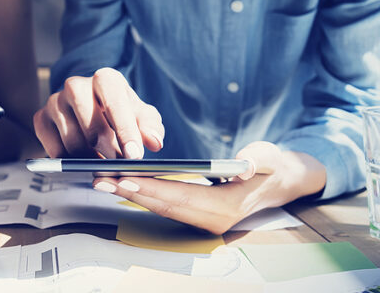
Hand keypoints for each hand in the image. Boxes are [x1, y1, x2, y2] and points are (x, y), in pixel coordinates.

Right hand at [33, 68, 163, 158]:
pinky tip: (82, 160)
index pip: (114, 101)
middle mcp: (76, 85)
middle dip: (109, 151)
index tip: (135, 155)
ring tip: (103, 164)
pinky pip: (54, 149)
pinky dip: (70, 161)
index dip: (125, 130)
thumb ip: (151, 127)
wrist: (91, 113)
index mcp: (104, 79)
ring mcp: (55, 101)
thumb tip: (154, 141)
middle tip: (120, 166)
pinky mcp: (40, 118)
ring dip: (90, 159)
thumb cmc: (120, 114)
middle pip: (91, 126)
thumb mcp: (141, 117)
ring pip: (73, 142)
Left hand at [92, 141, 326, 233]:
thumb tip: (245, 166)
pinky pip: (164, 207)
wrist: (279, 183)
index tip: (123, 178)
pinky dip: (142, 196)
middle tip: (99, 180)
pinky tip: (121, 184)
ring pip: (160, 208)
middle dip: (129, 193)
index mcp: (227, 207)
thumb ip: (258, 161)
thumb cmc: (272, 166)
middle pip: (163, 206)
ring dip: (130, 196)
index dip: (151, 188)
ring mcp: (203, 222)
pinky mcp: (196, 216)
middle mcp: (212, 220)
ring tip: (102, 182)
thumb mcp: (270, 158)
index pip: (181, 197)